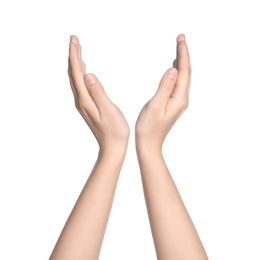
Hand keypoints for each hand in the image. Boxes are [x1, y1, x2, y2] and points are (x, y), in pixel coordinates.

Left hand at [68, 35, 129, 154]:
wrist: (112, 147)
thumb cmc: (114, 131)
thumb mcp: (109, 111)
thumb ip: (98, 92)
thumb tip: (88, 75)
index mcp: (85, 100)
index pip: (77, 73)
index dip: (75, 55)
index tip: (74, 40)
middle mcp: (81, 101)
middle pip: (73, 74)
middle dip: (73, 56)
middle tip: (74, 40)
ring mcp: (84, 104)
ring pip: (76, 79)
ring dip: (76, 64)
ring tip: (78, 51)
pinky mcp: (88, 106)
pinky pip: (80, 86)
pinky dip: (80, 74)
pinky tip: (84, 71)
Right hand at [135, 34, 190, 152]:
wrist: (149, 143)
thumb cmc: (149, 127)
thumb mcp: (155, 105)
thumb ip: (165, 87)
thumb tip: (173, 69)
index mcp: (179, 98)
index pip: (184, 71)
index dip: (183, 54)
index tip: (181, 39)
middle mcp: (181, 99)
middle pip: (185, 72)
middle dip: (183, 54)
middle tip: (180, 38)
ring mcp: (178, 101)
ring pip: (182, 77)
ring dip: (181, 62)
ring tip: (178, 48)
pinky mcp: (172, 103)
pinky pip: (177, 83)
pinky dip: (177, 72)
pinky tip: (174, 67)